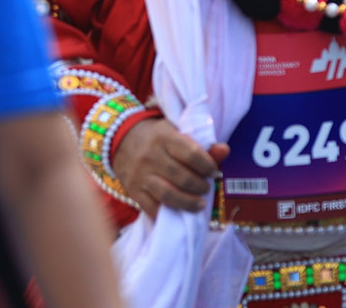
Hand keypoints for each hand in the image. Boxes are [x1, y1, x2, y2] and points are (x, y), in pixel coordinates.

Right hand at [109, 117, 228, 217]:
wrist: (120, 139)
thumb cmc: (157, 136)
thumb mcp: (176, 132)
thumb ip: (202, 144)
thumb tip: (225, 150)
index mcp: (164, 137)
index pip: (191, 154)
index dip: (207, 166)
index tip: (214, 172)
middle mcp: (151, 156)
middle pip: (182, 178)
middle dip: (200, 187)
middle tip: (206, 188)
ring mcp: (140, 175)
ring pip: (168, 195)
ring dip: (189, 203)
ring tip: (199, 204)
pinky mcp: (133, 190)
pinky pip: (152, 208)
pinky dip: (168, 213)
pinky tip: (179, 212)